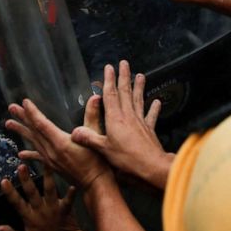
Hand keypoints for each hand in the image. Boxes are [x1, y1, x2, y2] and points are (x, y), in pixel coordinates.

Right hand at [0, 163, 79, 230]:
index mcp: (30, 217)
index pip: (17, 203)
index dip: (10, 193)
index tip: (4, 180)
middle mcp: (40, 211)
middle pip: (32, 193)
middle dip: (26, 180)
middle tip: (22, 167)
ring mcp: (53, 208)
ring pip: (49, 191)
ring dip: (48, 177)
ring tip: (46, 163)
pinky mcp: (65, 209)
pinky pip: (69, 201)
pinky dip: (70, 194)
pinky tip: (73, 185)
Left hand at [6, 99, 109, 189]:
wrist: (96, 184)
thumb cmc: (98, 161)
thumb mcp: (97, 136)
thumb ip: (93, 117)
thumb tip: (95, 97)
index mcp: (61, 142)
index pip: (42, 124)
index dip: (33, 112)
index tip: (25, 102)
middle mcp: (52, 151)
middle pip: (34, 132)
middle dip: (22, 118)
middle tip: (11, 108)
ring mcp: (50, 159)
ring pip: (33, 142)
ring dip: (21, 132)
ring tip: (9, 124)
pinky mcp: (53, 165)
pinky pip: (37, 157)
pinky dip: (29, 153)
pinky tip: (20, 154)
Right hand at [72, 62, 172, 189]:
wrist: (151, 166)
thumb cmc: (127, 159)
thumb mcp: (103, 150)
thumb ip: (89, 139)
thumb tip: (74, 132)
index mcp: (115, 119)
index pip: (111, 95)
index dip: (109, 80)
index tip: (109, 67)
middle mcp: (128, 116)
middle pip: (125, 92)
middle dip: (124, 77)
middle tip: (124, 63)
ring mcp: (140, 122)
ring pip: (139, 100)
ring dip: (139, 87)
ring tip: (141, 75)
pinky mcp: (149, 130)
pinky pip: (151, 116)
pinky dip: (154, 108)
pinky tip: (157, 102)